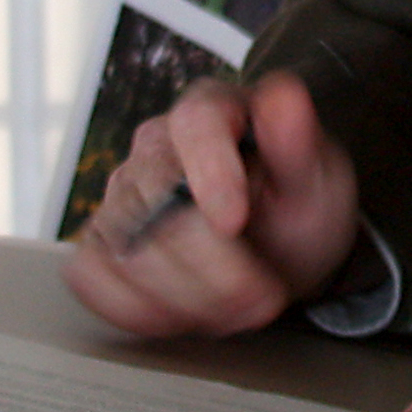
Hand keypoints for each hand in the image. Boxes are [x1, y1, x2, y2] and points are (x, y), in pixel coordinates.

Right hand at [64, 71, 360, 337]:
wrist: (281, 248)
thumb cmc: (296, 204)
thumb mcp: (319, 175)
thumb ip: (300, 141)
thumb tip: (285, 97)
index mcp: (212, 110)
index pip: (195, 124)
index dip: (210, 173)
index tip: (234, 223)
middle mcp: (156, 146)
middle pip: (158, 204)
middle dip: (217, 268)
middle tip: (264, 297)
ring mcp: (120, 195)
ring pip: (128, 252)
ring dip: (188, 299)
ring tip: (233, 306)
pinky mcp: (100, 243)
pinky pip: (91, 279)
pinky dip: (138, 311)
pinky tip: (182, 314)